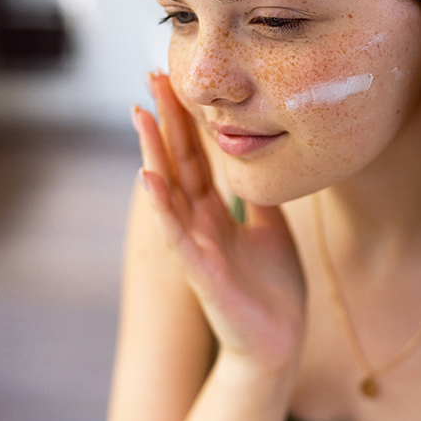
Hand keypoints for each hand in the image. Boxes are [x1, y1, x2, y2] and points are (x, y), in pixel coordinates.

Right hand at [132, 72, 306, 373]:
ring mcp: (197, 248)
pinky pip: (179, 236)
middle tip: (151, 76)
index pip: (196, 157)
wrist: (279, 345)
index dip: (185, 120)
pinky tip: (150, 177)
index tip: (174, 79)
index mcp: (216, 214)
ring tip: (140, 114)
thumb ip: (261, 198)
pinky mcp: (203, 274)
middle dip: (165, 121)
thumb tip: (263, 159)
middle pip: (178, 163)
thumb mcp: (272, 231)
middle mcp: (200, 224)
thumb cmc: (273, 291)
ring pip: (170, 192)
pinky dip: (164, 207)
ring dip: (154, 152)